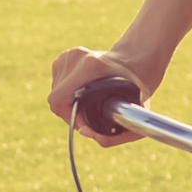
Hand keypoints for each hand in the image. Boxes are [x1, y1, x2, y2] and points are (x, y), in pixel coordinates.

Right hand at [46, 47, 163, 145]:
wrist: (133, 62)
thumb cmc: (136, 90)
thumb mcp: (132, 116)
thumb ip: (111, 136)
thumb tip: (83, 132)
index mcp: (91, 66)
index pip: (59, 98)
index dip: (70, 116)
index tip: (85, 120)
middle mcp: (76, 56)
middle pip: (56, 98)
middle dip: (70, 112)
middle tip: (88, 114)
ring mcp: (68, 55)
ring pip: (55, 92)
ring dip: (68, 103)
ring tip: (88, 100)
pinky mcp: (64, 56)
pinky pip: (56, 83)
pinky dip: (67, 92)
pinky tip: (83, 90)